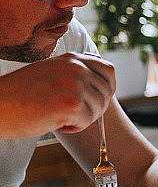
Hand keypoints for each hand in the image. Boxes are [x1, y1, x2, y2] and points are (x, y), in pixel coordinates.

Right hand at [0, 52, 114, 138]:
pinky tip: (53, 122)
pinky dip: (72, 127)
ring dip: (80, 118)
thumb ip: (75, 74)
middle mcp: (76, 67)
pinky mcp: (71, 104)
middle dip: (93, 108)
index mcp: (72, 58)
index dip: (107, 88)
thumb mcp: (51, 73)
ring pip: (97, 109)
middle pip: (106, 93)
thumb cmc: (19, 95)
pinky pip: (87, 122)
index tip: (97, 100)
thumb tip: (103, 85)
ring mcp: (75, 84)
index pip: (109, 70)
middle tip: (68, 113)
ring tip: (56, 114)